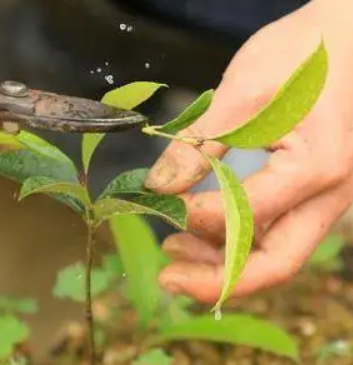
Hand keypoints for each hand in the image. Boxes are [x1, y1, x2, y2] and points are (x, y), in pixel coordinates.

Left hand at [145, 0, 352, 302]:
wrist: (345, 37)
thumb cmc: (301, 54)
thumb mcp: (242, 94)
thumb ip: (199, 144)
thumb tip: (158, 185)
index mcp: (316, 168)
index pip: (245, 215)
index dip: (194, 216)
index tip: (156, 201)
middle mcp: (331, 195)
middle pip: (274, 263)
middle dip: (215, 279)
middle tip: (166, 275)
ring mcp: (326, 198)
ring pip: (275, 254)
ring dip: (223, 263)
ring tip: (175, 248)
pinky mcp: (312, 192)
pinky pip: (277, 232)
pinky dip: (238, 242)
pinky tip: (203, 233)